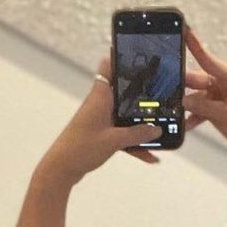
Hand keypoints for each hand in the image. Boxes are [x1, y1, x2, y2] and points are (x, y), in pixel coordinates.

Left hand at [41, 56, 162, 184]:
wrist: (63, 167)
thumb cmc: (81, 148)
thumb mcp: (114, 141)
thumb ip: (137, 134)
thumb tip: (157, 129)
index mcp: (101, 96)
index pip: (109, 66)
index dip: (123, 59)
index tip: (142, 58)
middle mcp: (101, 103)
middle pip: (124, 91)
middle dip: (143, 94)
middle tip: (163, 96)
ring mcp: (102, 119)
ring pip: (126, 115)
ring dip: (142, 123)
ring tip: (161, 129)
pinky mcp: (103, 134)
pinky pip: (124, 134)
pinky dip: (136, 143)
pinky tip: (151, 155)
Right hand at [182, 29, 226, 166]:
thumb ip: (209, 108)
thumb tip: (185, 101)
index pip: (208, 59)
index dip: (194, 45)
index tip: (182, 31)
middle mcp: (221, 83)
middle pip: (195, 79)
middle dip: (181, 85)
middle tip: (166, 90)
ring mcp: (216, 97)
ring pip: (193, 96)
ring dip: (183, 105)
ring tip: (173, 111)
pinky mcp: (212, 110)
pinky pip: (196, 110)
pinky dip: (190, 118)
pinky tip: (184, 125)